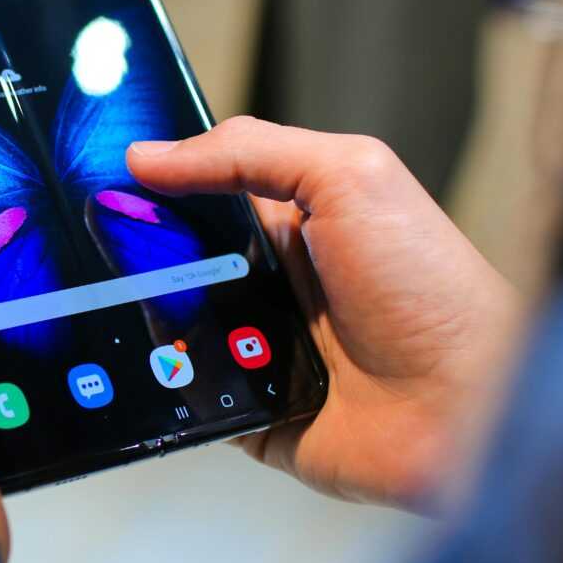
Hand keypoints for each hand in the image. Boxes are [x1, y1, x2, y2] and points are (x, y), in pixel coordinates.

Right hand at [128, 117, 523, 509]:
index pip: (200, 188)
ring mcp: (255, 345)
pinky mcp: (247, 406)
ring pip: (168, 322)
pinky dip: (163, 380)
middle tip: (94, 242)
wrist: (468, 410)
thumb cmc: (428, 286)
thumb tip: (149, 154)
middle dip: (136, 250)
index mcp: (289, 219)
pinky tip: (138, 367)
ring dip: (144, 314)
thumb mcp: (349, 176)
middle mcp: (267, 279)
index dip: (154, 180)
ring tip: (103, 302)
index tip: (100, 174)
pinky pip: (184, 390)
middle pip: (174, 256)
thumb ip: (250, 151)